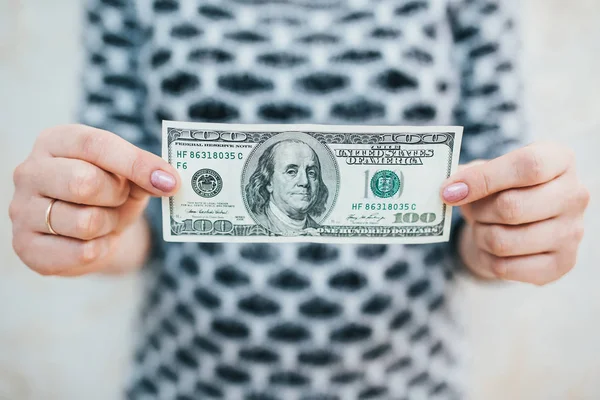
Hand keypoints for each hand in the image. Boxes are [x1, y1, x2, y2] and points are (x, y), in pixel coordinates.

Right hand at [9, 124, 179, 275]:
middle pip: (84, 183)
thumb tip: (167, 181)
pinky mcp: (25, 246)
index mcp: (56, 141)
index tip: (170, 180)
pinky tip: (95, 242)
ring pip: (85, 222)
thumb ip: (146, 173)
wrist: (85, 233)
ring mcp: (21, 210)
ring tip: (105, 220)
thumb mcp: (129, 177)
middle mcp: (30, 171)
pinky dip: (101, 249)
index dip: (136, 163)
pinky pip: (80, 253)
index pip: (96, 144)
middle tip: (119, 199)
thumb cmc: (108, 194)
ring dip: (109, 225)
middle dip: (116, 196)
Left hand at [441, 142, 589, 285]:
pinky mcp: (562, 264)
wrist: (520, 223)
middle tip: (471, 211)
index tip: (449, 191)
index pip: (527, 165)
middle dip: (478, 211)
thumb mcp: (487, 171)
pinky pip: (505, 267)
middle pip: (511, 207)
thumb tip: (449, 189)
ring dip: (480, 236)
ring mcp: (572, 232)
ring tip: (483, 227)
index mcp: (559, 160)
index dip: (483, 179)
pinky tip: (493, 248)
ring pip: (503, 241)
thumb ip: (468, 175)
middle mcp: (574, 194)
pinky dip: (487, 258)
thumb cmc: (502, 189)